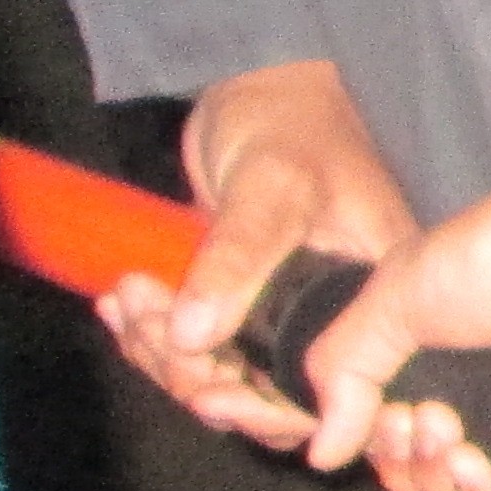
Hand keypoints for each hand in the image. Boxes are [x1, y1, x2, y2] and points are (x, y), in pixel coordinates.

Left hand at [103, 60, 421, 455]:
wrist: (262, 82)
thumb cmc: (291, 121)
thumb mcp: (272, 185)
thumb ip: (237, 258)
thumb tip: (195, 337)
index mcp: (368, 296)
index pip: (329, 388)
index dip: (268, 408)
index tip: (208, 393)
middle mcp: (335, 315)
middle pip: (268, 393)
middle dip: (197, 374)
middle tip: (145, 326)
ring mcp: (285, 310)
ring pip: (225, 371)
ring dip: (161, 350)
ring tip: (125, 300)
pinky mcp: (242, 298)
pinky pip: (198, 341)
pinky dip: (153, 332)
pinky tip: (122, 305)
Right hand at [309, 172, 490, 490]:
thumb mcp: (395, 297)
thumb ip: (346, 371)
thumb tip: (322, 453)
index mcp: (469, 376)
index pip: (411, 453)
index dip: (386, 451)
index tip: (386, 417)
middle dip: (409, 469)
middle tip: (421, 420)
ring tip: (447, 439)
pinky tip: (473, 473)